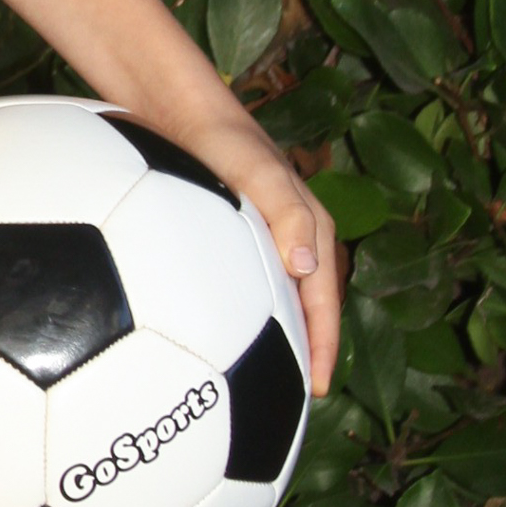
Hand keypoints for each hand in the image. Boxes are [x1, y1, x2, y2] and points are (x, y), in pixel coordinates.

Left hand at [186, 122, 339, 398]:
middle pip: (308, 305)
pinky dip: (245, 313)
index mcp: (311, 228)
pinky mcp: (233, 233)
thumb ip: (287, 214)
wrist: (179, 109)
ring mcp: (264, 235)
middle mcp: (293, 235)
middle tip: (292, 398)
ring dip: (277, 337)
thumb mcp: (257, 172)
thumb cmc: (221, 137)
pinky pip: (248, 283)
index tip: (318, 389)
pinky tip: (215, 334)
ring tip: (261, 380)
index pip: (325, 299)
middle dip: (308, 351)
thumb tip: (307, 269)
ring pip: (278, 297)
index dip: (326, 346)